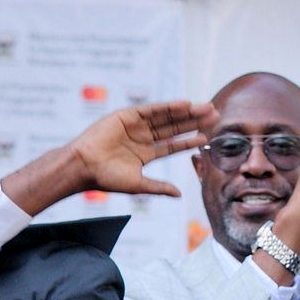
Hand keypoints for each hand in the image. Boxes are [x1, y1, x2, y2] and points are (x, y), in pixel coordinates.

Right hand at [61, 100, 215, 199]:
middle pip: (173, 127)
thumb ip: (159, 187)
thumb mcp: (138, 184)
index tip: (206, 136)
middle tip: (215, 115)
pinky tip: (185, 104)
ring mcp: (134, 125)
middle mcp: (141, 137)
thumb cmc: (106, 179)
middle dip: (193, 122)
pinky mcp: (126, 115)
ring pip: (166, 117)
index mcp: (144, 153)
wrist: (84, 167)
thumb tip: (179, 194)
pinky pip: (152, 110)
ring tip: (206, 108)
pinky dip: (168, 106)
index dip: (189, 140)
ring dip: (186, 112)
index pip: (172, 145)